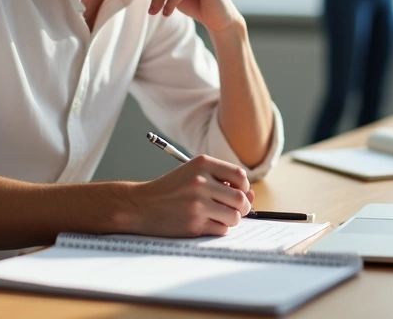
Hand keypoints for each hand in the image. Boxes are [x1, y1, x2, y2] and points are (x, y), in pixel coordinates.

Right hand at [126, 155, 253, 236]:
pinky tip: (205, 223)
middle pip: (240, 198)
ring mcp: (197, 204)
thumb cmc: (169, 190)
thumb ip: (221, 181)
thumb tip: (251, 196)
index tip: (237, 193)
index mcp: (202, 164)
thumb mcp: (192, 174)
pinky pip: (222, 229)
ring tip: (218, 217)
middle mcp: (200, 181)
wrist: (140, 205)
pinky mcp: (194, 224)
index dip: (243, 187)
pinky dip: (218, 229)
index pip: (240, 175)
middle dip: (242, 207)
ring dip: (231, 220)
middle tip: (234, 210)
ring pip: (234, 216)